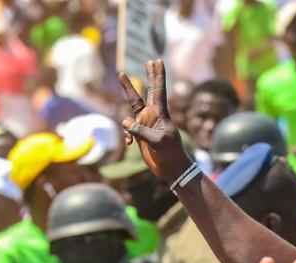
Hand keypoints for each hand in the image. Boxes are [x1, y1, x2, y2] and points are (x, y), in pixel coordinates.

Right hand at [118, 60, 192, 183]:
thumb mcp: (156, 143)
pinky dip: (127, 134)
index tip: (157, 60)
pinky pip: (129, 127)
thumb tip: (125, 121)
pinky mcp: (141, 133)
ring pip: (133, 105)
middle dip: (149, 76)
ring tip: (123, 74)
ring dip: (128, 91)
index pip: (158, 91)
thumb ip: (140, 131)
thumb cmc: (169, 155)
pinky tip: (130, 144)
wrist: (172, 170)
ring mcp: (147, 123)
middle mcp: (153, 115)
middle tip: (149, 61)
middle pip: (148, 91)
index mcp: (161, 114)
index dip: (158, 76)